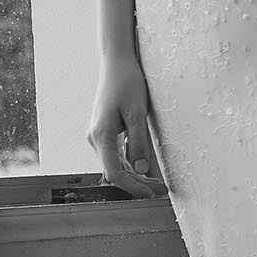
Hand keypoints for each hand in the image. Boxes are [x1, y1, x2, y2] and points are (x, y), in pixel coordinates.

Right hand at [87, 51, 165, 194]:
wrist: (115, 62)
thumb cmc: (126, 82)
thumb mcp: (137, 113)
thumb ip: (138, 142)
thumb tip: (140, 169)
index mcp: (101, 135)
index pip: (114, 173)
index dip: (133, 187)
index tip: (151, 194)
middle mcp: (95, 138)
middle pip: (115, 171)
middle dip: (137, 183)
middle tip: (161, 191)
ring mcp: (98, 136)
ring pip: (115, 164)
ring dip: (135, 175)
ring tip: (157, 183)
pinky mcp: (104, 132)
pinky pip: (116, 154)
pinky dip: (130, 163)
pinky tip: (146, 168)